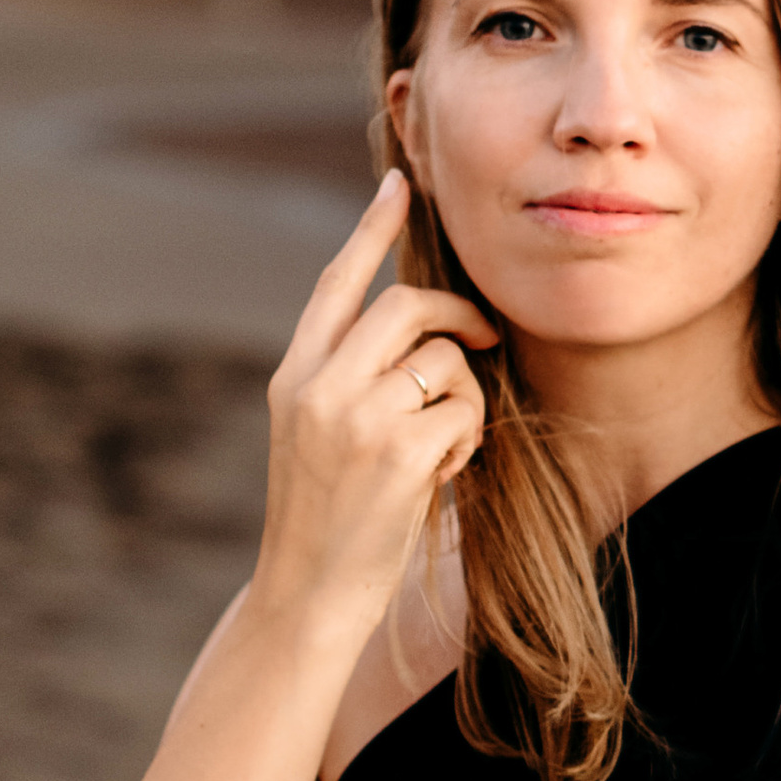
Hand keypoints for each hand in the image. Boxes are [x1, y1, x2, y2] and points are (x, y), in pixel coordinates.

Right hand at [251, 173, 495, 651]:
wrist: (306, 597)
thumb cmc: (328, 521)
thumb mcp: (318, 436)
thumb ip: (351, 379)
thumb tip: (422, 329)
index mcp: (294, 376)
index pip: (336, 284)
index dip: (371, 230)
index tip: (399, 183)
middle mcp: (319, 386)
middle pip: (408, 307)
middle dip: (460, 316)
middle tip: (486, 337)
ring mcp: (356, 418)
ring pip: (446, 359)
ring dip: (465, 396)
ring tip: (444, 444)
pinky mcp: (399, 452)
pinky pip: (465, 410)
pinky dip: (468, 439)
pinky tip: (442, 474)